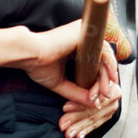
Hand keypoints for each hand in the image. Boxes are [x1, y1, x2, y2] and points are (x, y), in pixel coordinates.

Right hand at [15, 21, 121, 137]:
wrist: (29, 54)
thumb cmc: (37, 64)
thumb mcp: (61, 83)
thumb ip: (76, 93)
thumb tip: (92, 103)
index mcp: (74, 48)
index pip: (93, 64)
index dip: (98, 80)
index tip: (97, 95)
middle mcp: (81, 40)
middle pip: (101, 61)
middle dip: (104, 81)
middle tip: (103, 95)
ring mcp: (85, 35)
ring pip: (104, 57)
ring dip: (106, 76)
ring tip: (103, 91)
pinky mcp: (87, 35)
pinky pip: (104, 51)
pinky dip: (108, 66)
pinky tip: (108, 79)